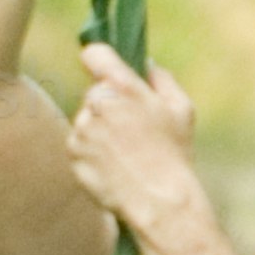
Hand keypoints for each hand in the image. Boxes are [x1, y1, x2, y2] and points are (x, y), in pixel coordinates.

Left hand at [68, 38, 199, 244]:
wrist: (157, 200)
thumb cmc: (174, 153)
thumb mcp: (181, 108)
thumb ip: (161, 78)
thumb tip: (145, 64)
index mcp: (121, 86)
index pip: (94, 54)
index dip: (99, 60)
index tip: (103, 69)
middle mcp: (95, 103)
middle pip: (93, 93)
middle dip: (109, 105)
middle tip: (131, 129)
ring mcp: (81, 129)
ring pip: (86, 120)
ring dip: (99, 130)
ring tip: (126, 153)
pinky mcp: (73, 154)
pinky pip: (80, 145)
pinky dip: (92, 152)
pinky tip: (114, 166)